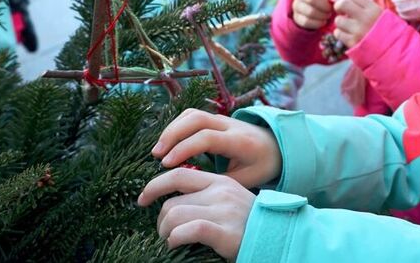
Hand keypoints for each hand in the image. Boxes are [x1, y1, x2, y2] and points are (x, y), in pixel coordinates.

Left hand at [138, 168, 253, 259]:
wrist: (277, 236)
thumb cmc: (250, 222)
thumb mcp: (230, 200)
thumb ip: (208, 195)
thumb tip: (175, 202)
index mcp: (219, 182)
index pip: (178, 174)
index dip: (154, 186)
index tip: (142, 199)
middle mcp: (219, 192)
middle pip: (171, 201)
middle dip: (160, 220)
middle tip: (164, 232)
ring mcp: (222, 211)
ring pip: (174, 215)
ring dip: (165, 232)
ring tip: (170, 240)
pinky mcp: (223, 232)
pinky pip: (186, 231)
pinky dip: (175, 239)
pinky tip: (176, 244)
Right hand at [151, 109, 281, 187]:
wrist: (279, 145)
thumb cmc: (262, 165)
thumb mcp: (247, 179)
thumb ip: (222, 182)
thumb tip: (193, 190)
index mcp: (239, 141)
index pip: (206, 137)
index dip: (184, 149)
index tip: (166, 164)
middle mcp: (230, 124)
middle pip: (196, 118)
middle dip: (172, 135)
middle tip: (156, 155)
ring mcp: (223, 118)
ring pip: (191, 114)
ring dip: (171, 129)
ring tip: (157, 151)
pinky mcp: (216, 118)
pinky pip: (192, 115)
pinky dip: (176, 126)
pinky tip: (167, 143)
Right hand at [291, 0, 334, 29]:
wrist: (313, 6)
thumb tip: (338, 1)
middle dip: (325, 6)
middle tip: (332, 9)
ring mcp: (296, 5)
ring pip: (310, 12)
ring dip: (323, 15)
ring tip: (328, 15)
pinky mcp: (297, 17)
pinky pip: (306, 22)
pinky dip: (318, 23)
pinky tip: (324, 21)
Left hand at [332, 0, 382, 47]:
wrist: (390, 49)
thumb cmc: (383, 30)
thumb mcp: (379, 14)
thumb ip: (363, 6)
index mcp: (373, 9)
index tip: (343, 1)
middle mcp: (365, 18)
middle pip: (342, 4)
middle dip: (338, 6)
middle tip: (340, 11)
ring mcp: (358, 31)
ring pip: (338, 20)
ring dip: (340, 22)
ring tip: (348, 26)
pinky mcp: (353, 42)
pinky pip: (338, 33)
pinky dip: (340, 33)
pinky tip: (348, 34)